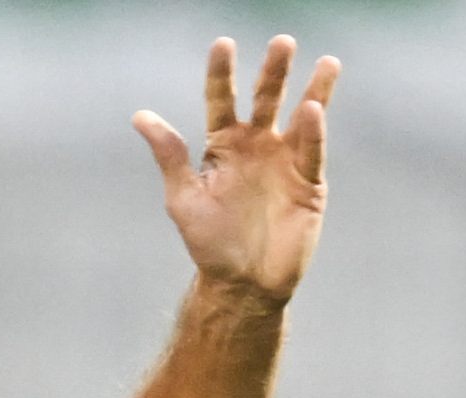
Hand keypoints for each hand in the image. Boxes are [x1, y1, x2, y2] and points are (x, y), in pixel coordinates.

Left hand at [134, 35, 337, 303]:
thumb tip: (140, 116)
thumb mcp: (184, 198)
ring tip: (326, 62)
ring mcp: (285, 161)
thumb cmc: (209, 245)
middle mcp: (257, 145)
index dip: (222, 73)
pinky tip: (313, 110)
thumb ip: (170, 154)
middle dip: (273, 72)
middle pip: (266, 98)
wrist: (241, 286)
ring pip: (302, 115)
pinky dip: (314, 132)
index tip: (222, 45)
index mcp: (224, 146)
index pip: (222, 100)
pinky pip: (312, 151)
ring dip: (314, 89)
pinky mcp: (309, 182)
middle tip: (281, 43)